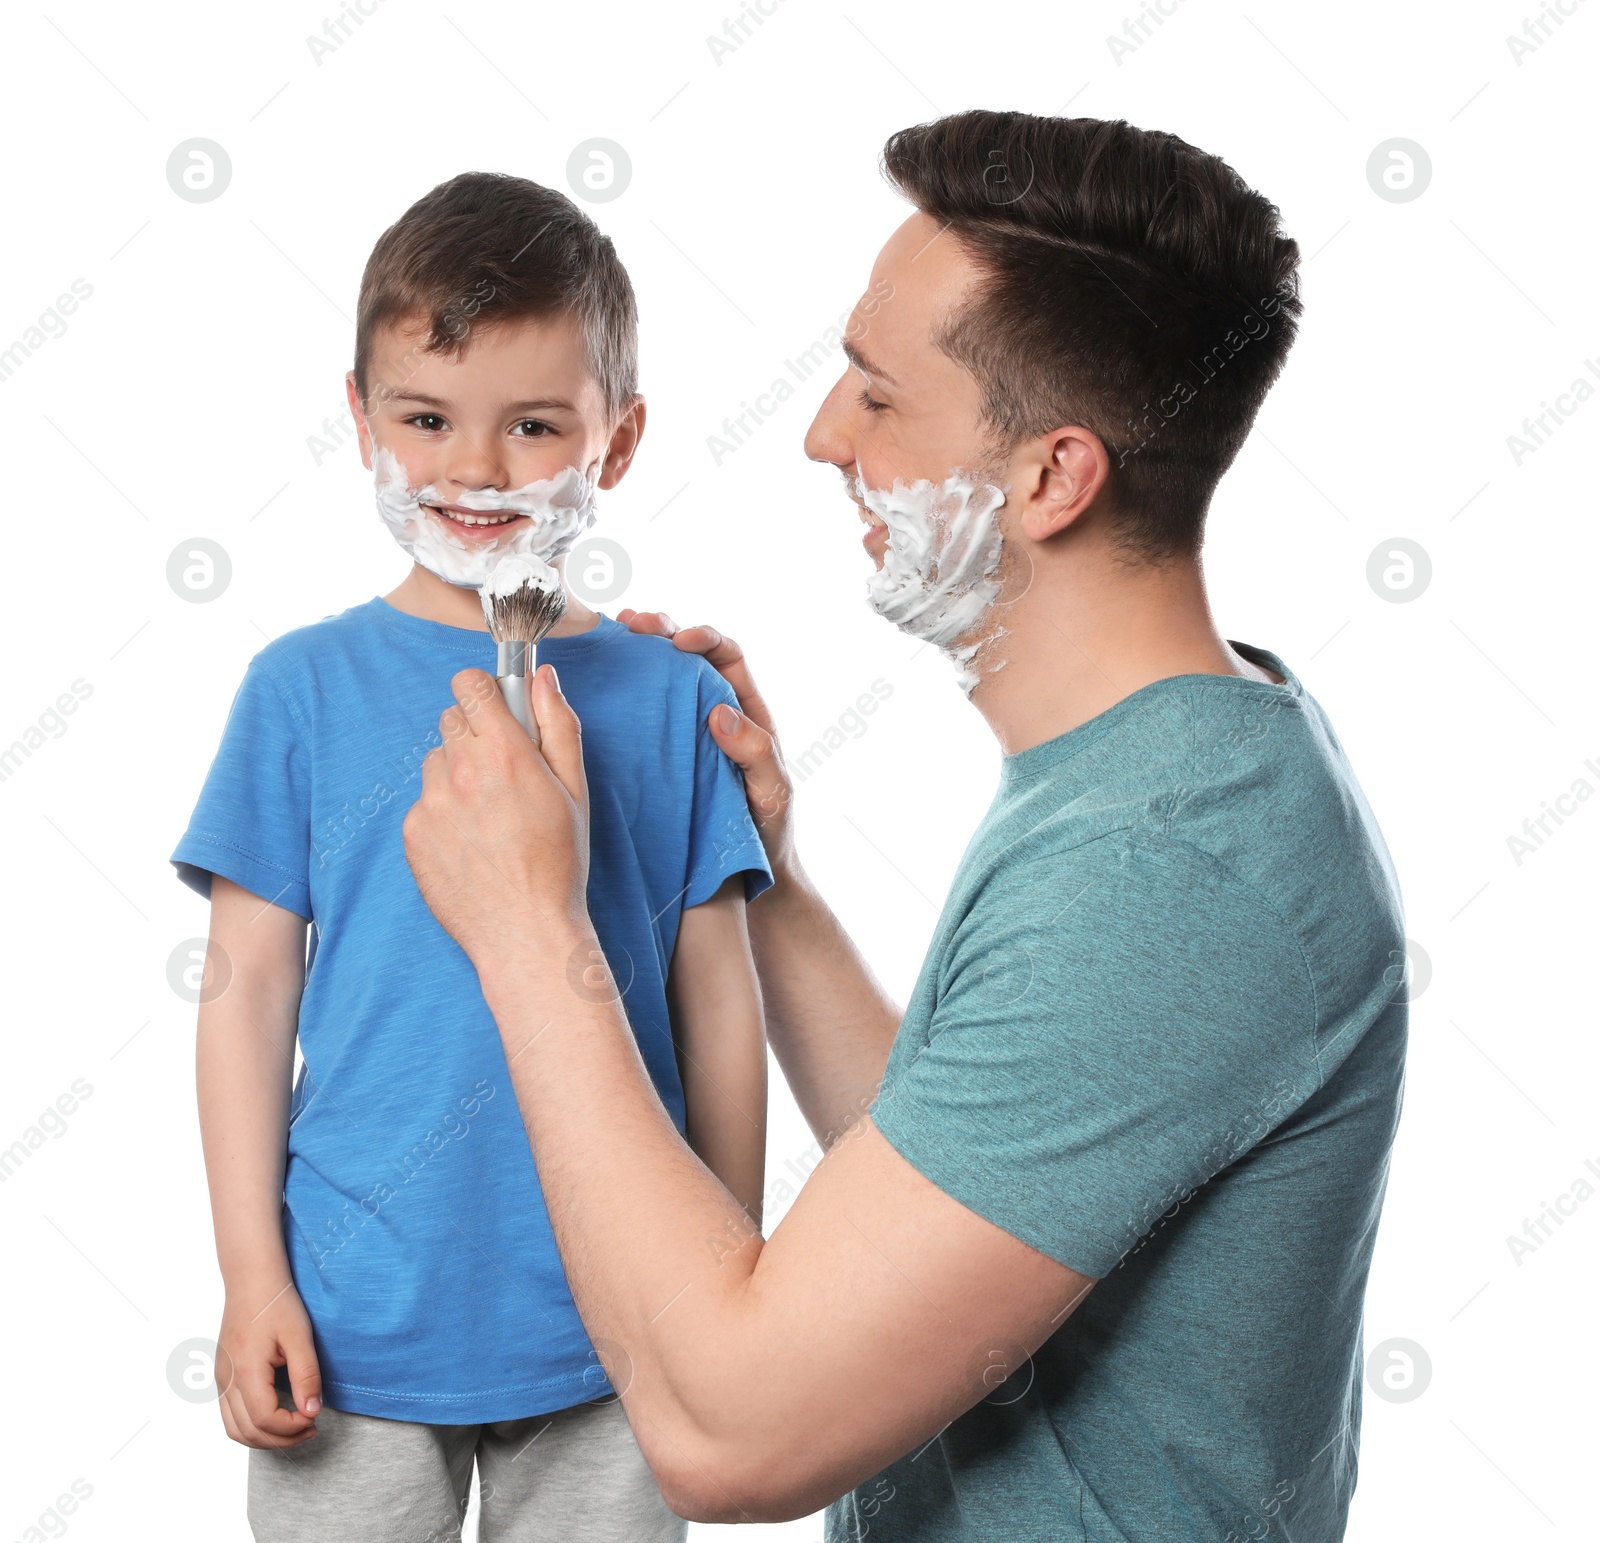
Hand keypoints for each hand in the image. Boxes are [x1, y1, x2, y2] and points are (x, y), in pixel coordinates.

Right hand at [216, 1276, 320, 1449]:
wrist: (252, 1281)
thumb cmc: (277, 1303)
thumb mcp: (299, 1336)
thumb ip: (306, 1375)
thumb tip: (312, 1411)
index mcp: (246, 1370)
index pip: (264, 1419)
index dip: (291, 1427)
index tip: (315, 1417)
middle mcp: (226, 1380)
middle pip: (248, 1432)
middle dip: (281, 1439)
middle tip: (311, 1429)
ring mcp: (220, 1380)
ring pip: (235, 1430)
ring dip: (265, 1438)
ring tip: (295, 1428)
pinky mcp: (222, 1376)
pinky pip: (230, 1416)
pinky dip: (251, 1426)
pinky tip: (276, 1416)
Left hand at [403, 664, 591, 971]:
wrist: (524, 931)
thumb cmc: (558, 863)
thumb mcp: (575, 789)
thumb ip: (558, 725)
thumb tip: (543, 678)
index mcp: (506, 753)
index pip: (471, 684)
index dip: (485, 692)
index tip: (497, 709)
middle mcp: (461, 771)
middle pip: (451, 719)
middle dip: (475, 734)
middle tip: (502, 773)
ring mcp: (431, 802)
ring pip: (435, 760)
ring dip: (456, 774)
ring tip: (487, 815)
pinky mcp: (412, 832)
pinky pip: (423, 801)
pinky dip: (442, 812)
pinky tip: (471, 842)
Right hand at [617, 611, 795, 878]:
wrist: (746, 871)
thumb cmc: (767, 828)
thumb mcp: (772, 790)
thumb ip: (755, 751)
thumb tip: (719, 713)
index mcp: (745, 711)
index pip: (728, 657)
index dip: (704, 639)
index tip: (678, 641)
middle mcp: (713, 712)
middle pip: (688, 656)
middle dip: (662, 631)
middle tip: (631, 623)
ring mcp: (684, 731)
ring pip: (661, 680)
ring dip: (638, 653)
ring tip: (611, 638)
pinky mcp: (660, 753)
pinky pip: (643, 715)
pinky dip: (623, 693)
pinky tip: (600, 684)